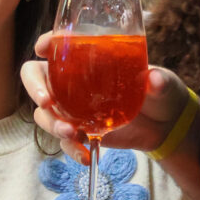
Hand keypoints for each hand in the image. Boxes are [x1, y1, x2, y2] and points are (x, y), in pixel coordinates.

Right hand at [21, 33, 192, 164]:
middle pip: (37, 77)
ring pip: (45, 113)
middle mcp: (73, 79)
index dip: (47, 43)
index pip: (60, 45)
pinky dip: (70, 149)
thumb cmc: (160, 91)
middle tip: (47, 102)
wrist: (164, 125)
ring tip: (72, 134)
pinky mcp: (80, 129)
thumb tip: (155, 80)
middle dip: (35, 88)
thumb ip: (158, 81)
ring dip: (52, 124)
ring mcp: (73, 106)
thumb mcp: (162, 83)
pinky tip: (85, 156)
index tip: (42, 47)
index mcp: (90, 57)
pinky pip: (65, 140)